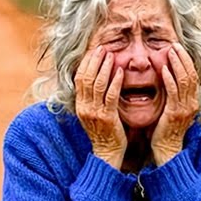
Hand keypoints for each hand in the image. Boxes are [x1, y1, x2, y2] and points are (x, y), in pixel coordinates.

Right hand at [74, 46, 125, 169]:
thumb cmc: (104, 132)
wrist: (107, 153)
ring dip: (104, 67)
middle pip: (85, 78)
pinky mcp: (107, 117)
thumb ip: (93, 98)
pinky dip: (115, 82)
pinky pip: (111, 96)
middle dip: (94, 61)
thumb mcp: (94, 113)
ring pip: (97, 84)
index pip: (79, 78)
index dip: (86, 63)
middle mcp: (84, 107)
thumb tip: (97, 80)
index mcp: (80, 105)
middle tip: (102, 48)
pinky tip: (121, 72)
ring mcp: (95, 112)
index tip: (94, 51)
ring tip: (111, 55)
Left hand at [151, 44, 199, 165]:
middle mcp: (191, 103)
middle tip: (173, 45)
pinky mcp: (174, 114)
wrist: (166, 150)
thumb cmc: (165, 129)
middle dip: (182, 58)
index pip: (192, 75)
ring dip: (176, 64)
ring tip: (169, 52)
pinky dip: (169, 80)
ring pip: (184, 81)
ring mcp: (184, 108)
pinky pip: (173, 93)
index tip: (177, 48)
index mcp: (191, 101)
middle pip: (190, 75)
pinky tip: (163, 70)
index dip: (185, 61)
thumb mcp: (171, 108)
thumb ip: (172, 94)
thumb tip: (167, 77)